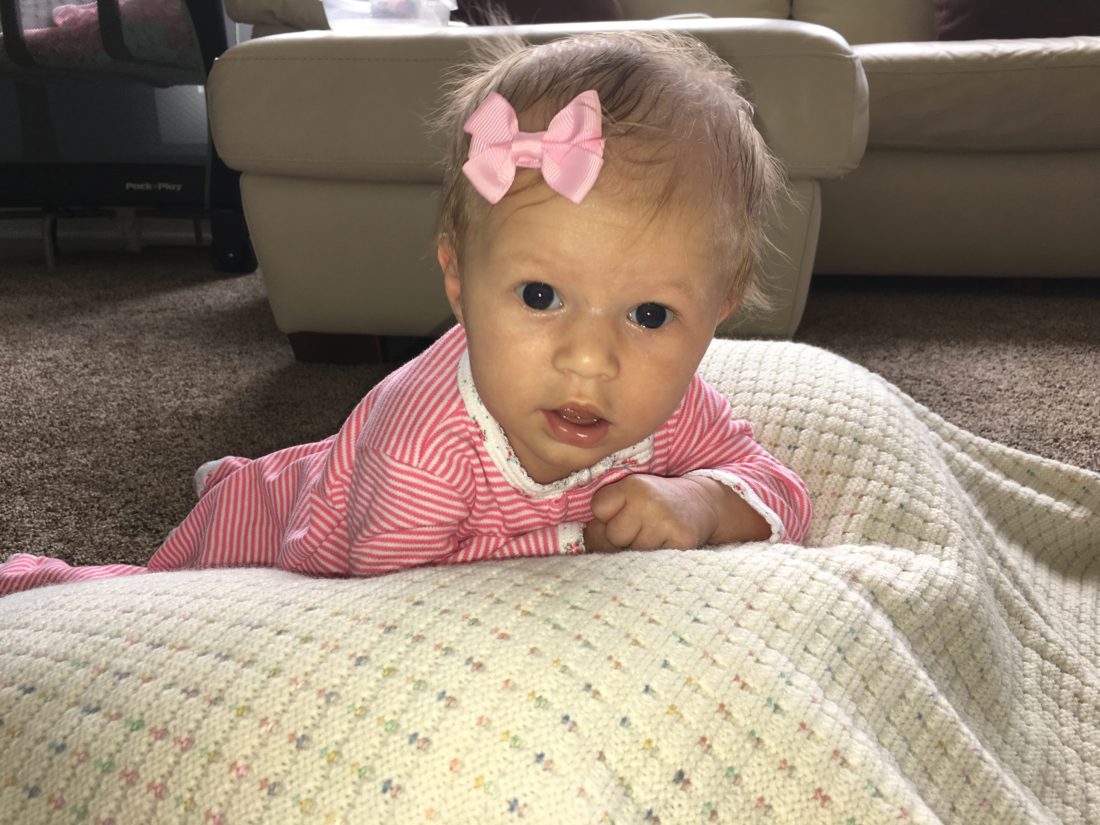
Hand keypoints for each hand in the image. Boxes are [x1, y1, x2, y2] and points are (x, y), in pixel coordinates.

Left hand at [583, 474, 770, 552]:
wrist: (704, 504)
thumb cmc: (656, 504)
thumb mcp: (631, 495)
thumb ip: (605, 514)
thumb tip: (583, 543)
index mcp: (632, 484)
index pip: (598, 509)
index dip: (607, 516)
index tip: (626, 510)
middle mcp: (648, 500)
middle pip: (611, 536)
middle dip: (621, 538)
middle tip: (643, 526)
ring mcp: (665, 522)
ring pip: (629, 553)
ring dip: (638, 551)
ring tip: (654, 536)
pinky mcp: (680, 542)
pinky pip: (650, 563)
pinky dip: (654, 559)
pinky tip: (665, 545)